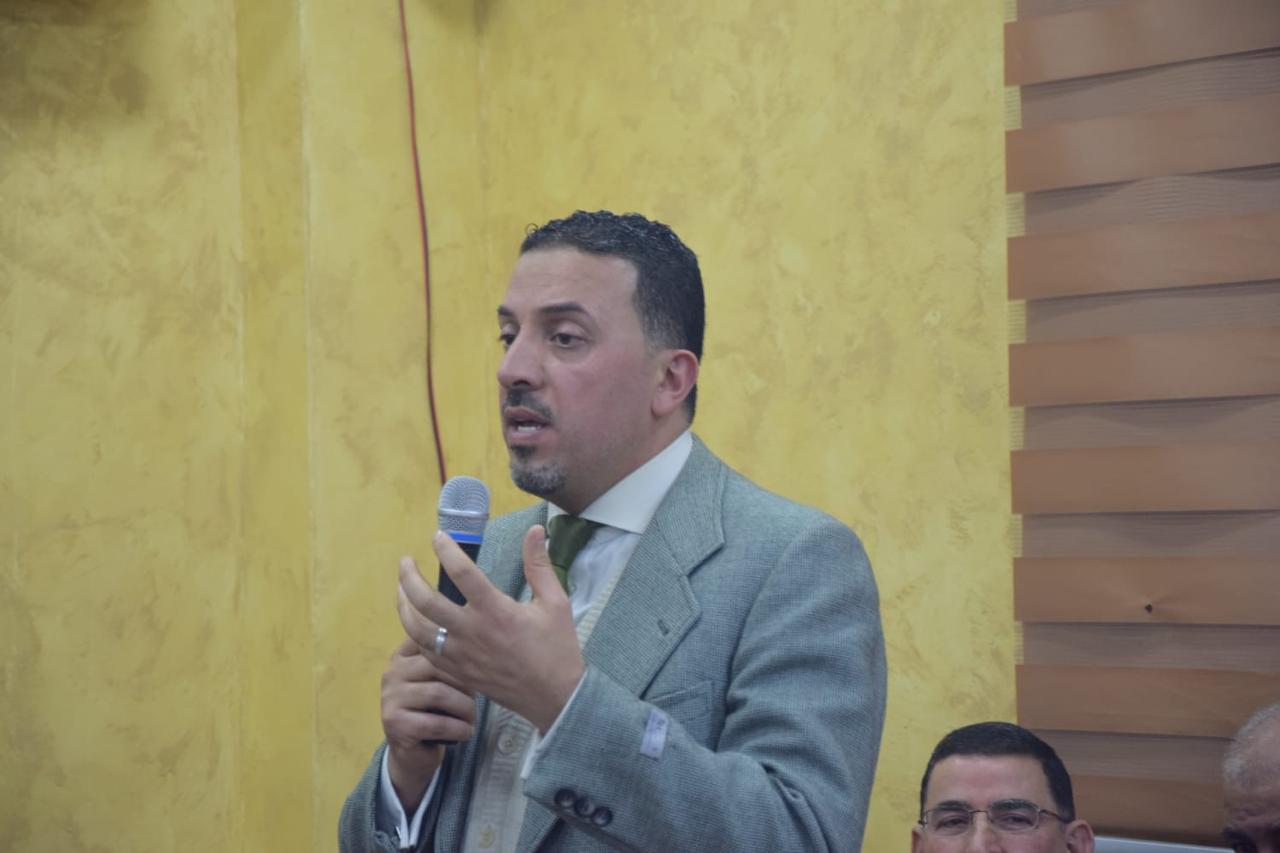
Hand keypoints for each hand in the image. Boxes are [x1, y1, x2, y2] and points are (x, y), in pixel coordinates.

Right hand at [380, 636, 476, 810]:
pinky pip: (436, 723)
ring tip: (471, 718)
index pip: (436, 642)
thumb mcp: (441, 681)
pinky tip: (466, 732)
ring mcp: (390, 698)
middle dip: (466, 683)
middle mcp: (392, 672)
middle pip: (439, 665)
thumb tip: (484, 646)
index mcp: (403, 656)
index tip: (479, 670)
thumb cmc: (433, 710)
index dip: (462, 657)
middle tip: (478, 698)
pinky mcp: (395, 724)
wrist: (413, 752)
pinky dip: (458, 728)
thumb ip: (451, 661)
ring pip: (439, 694)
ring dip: (465, 708)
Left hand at [396, 525, 583, 731]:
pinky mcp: (457, 673)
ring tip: (401, 589)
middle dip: (409, 578)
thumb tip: (535, 530)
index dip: (446, 550)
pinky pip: (425, 652)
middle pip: (426, 601)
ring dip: (403, 606)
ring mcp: (461, 655)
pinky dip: (415, 634)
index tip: (437, 537)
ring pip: (417, 629)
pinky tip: (415, 622)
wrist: (554, 696)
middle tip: (405, 562)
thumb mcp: (555, 602)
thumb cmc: (557, 647)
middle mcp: (472, 632)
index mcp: (496, 611)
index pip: (462, 573)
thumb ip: (539, 564)